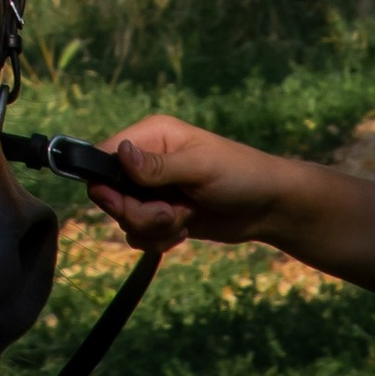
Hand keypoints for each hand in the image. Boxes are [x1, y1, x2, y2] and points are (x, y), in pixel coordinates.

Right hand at [87, 115, 300, 252]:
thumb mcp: (199, 168)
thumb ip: (157, 166)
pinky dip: (160, 239)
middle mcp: (147, 162)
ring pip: (126, 218)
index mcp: (151, 136)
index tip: (124, 203)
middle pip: (111, 194)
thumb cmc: (240, 176)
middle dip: (138, 212)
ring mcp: (154, 191)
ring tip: (184, 219)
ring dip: (153, 228)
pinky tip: (184, 231)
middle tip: (171, 213)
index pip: (105, 156)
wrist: (270, 208)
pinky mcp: (164, 216)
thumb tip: (119, 152)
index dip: (107, 184)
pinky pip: (142, 234)